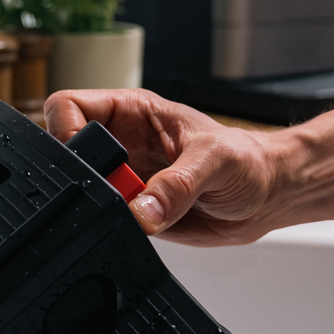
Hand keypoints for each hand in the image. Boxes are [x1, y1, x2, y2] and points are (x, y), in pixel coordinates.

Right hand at [44, 88, 281, 245]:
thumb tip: (142, 210)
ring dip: (106, 205)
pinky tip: (150, 222)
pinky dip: (118, 227)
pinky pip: (107, 220)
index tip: (84, 156)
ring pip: (85, 191)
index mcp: (132, 111)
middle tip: (121, 188)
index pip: (70, 106)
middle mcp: (122, 143)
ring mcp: (125, 179)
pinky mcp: (134, 211)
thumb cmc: (247, 159)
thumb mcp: (216, 161)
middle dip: (85, 175)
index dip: (65, 129)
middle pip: (67, 152)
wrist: (268, 194)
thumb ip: (177, 184)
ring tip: (146, 207)